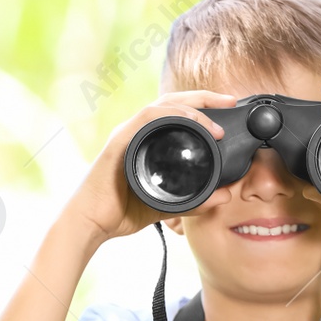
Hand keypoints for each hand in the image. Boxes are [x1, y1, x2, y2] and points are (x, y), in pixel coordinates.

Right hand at [59, 90, 236, 248]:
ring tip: (215, 122)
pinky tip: (190, 121)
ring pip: (162, 106)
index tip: (228, 108)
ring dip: (192, 108)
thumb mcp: (167, 206)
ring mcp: (127, 133)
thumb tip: (225, 196)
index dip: (203, 107)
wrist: (90, 223)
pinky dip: (172, 116)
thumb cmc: (120, 212)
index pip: (177, 114)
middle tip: (229, 100)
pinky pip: (148, 118)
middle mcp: (136, 132)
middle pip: (173, 101)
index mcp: (147, 141)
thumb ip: (195, 201)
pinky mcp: (120, 141)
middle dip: (204, 97)